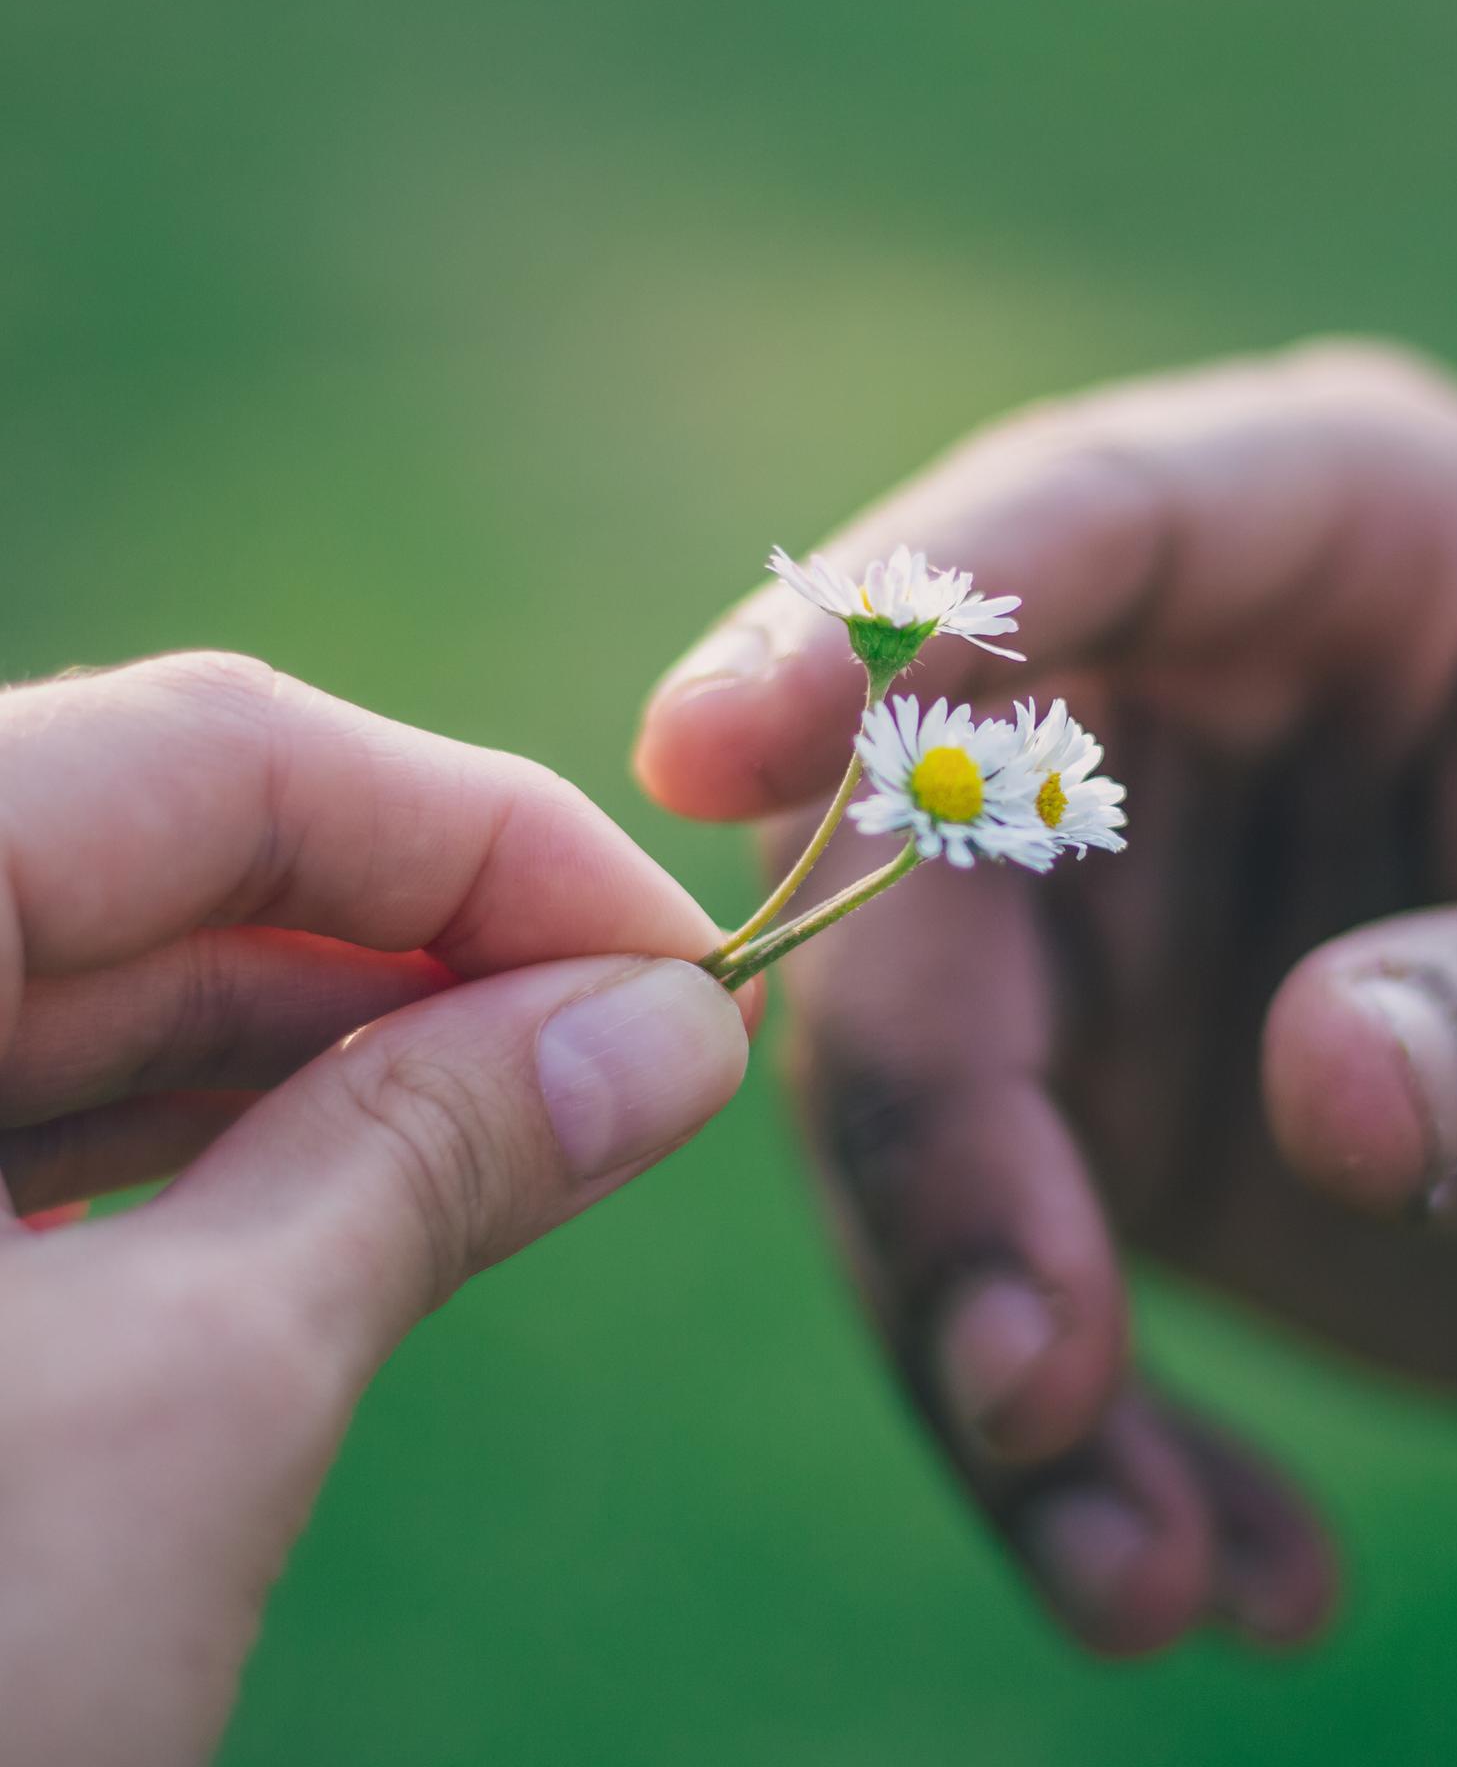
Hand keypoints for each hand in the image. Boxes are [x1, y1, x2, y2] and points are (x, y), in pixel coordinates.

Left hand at [0, 653, 752, 1765]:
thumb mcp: (174, 1418)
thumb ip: (429, 1162)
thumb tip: (672, 1030)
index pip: (207, 755)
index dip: (481, 831)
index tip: (674, 954)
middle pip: (152, 859)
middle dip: (429, 949)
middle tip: (641, 1051)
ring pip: (95, 993)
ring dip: (342, 1049)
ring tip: (549, 1113)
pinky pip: (28, 1120)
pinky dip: (221, 1144)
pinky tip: (367, 1180)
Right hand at [639, 341, 1456, 1656]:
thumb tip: (1328, 1095)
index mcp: (1342, 546)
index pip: (1062, 535)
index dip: (861, 634)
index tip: (696, 758)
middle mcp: (1177, 708)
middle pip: (926, 876)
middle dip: (937, 1138)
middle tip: (1033, 1385)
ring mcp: (1117, 913)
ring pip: (916, 1098)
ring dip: (981, 1334)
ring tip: (1141, 1579)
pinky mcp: (1099, 1100)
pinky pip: (993, 1253)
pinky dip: (1066, 1435)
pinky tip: (1239, 1574)